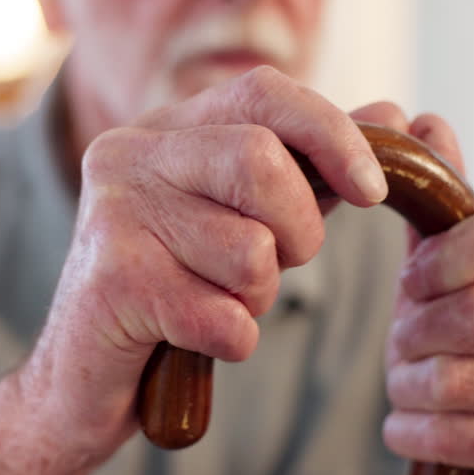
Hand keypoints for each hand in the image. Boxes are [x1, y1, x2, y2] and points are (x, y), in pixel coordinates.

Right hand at [6, 66, 389, 463]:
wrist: (79, 382)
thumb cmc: (172, 294)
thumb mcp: (240, 219)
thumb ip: (308, 169)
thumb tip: (394, 114)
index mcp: (165, 130)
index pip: (264, 92)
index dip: (333, 134)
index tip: (373, 191)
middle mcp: (129, 154)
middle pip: (261, 162)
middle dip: (297, 232)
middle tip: (276, 266)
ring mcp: (113, 216)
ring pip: (250, 252)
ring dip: (255, 299)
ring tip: (213, 303)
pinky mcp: (111, 283)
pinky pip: (224, 318)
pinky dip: (229, 343)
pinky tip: (191, 342)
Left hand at [373, 110, 473, 474]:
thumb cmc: (462, 347)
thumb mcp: (444, 270)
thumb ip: (434, 202)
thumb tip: (422, 119)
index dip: (448, 255)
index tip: (412, 281)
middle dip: (414, 335)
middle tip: (399, 346)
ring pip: (458, 379)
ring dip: (408, 387)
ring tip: (406, 387)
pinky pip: (461, 435)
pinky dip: (412, 433)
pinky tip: (406, 428)